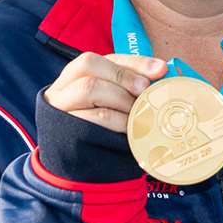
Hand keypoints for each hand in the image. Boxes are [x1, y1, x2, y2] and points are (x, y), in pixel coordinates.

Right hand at [44, 52, 168, 131]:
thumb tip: (162, 70)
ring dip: (122, 99)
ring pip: (90, 88)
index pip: (102, 56)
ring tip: (138, 113)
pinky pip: (93, 118)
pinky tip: (130, 128)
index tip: (160, 69)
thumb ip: (131, 84)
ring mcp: (60, 108)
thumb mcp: (113, 102)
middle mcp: (62, 88)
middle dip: (123, 75)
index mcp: (74, 76)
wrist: (77, 165)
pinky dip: (117, 121)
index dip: (131, 61)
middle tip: (145, 91)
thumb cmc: (101, 129)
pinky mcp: (64, 131)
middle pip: (88, 64)